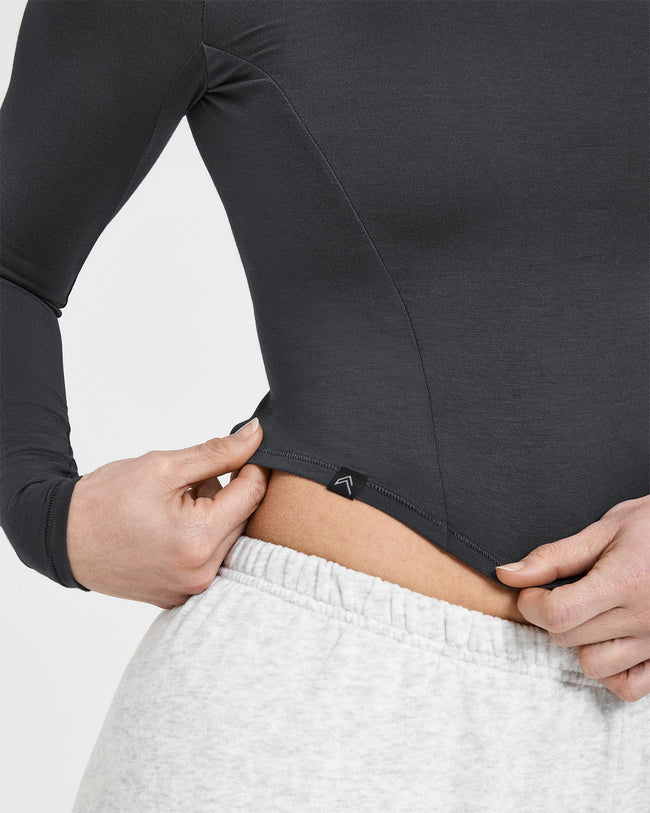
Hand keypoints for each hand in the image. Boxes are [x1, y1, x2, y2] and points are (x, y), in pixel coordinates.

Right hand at [66, 418, 269, 608]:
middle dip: (226, 493)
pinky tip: (172, 530)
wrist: (62, 538)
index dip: (251, 466)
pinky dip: (201, 538)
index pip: (253, 493)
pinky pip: (211, 558)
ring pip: (229, 537)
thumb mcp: (164, 466)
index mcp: (199, 538)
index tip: (239, 453)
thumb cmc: (105, 501)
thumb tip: (256, 434)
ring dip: (214, 516)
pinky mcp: (182, 595)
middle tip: (189, 483)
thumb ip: (218, 452)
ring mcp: (192, 589)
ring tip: (174, 507)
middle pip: (244, 518)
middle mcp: (201, 572)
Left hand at [495, 494, 649, 702]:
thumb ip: (554, 556)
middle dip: (551, 616)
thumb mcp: (605, 529)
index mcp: (625, 581)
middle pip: (568, 637)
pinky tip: (609, 641)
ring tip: (590, 614)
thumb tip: (508, 574)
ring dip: (580, 642)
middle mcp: (644, 618)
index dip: (532, 603)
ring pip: (594, 666)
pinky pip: (630, 687)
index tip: (531, 591)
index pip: (559, 613)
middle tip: (561, 593)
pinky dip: (612, 670)